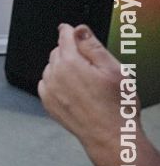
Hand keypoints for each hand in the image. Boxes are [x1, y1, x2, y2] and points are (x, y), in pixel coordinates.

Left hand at [38, 24, 125, 149]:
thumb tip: (80, 30)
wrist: (111, 136)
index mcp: (70, 62)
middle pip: (57, 51)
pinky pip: (47, 84)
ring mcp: (49, 90)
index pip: (65, 36)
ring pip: (51, 67)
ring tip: (84, 81)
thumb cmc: (117, 107)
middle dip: (70, 52)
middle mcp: (55, 74)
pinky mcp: (48, 103)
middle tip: (89, 64)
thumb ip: (93, 46)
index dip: (70, 31)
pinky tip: (74, 90)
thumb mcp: (113, 69)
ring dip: (62, 67)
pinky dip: (56, 82)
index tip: (70, 29)